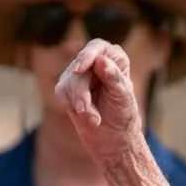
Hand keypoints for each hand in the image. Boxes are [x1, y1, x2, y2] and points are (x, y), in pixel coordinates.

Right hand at [54, 39, 143, 165]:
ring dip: (79, 103)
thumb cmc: (123, 114)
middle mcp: (96, 61)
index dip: (87, 56)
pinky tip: (87, 117)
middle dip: (82, 92)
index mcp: (114, 58)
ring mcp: (79, 73)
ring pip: (68, 81)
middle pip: (80, 68)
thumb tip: (101, 60)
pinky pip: (61, 92)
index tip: (80, 69)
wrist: (114, 138)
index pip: (97, 47)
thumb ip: (113, 78)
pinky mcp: (67, 87)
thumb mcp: (122, 97)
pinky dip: (71, 106)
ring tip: (93, 119)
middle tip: (85, 110)